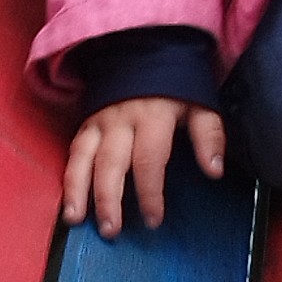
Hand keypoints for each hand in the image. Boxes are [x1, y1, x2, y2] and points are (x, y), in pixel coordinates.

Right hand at [64, 97, 225, 237]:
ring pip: (84, 159)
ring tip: (76, 220)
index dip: (150, 193)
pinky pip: (73, 152)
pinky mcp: (86, 123)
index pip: (149, 160)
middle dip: (108, 199)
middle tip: (111, 231)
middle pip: (111, 164)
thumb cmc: (177, 86)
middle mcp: (122, 121)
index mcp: (153, 116)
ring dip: (78, 191)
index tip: (154, 219)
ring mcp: (100, 121)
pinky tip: (68, 203)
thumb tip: (214, 171)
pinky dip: (68, 178)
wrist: (146, 50)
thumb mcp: (201, 104)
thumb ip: (209, 137)